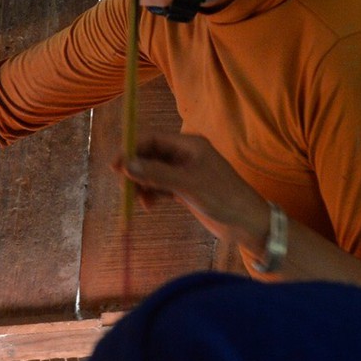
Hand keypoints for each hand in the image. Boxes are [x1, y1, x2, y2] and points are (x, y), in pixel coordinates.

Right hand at [117, 132, 269, 249]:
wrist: (245, 222)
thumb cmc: (222, 197)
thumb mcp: (187, 185)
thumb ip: (157, 174)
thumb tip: (127, 165)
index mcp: (189, 145)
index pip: (152, 139)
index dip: (132, 150)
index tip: (115, 166)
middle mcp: (186, 155)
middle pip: (150, 156)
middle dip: (136, 170)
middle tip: (124, 187)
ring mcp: (185, 172)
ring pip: (154, 173)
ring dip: (143, 185)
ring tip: (140, 201)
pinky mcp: (185, 189)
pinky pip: (161, 186)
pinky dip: (152, 194)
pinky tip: (149, 206)